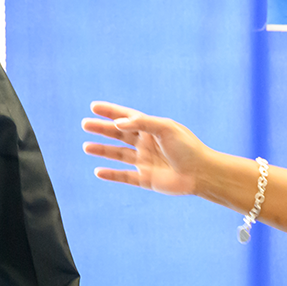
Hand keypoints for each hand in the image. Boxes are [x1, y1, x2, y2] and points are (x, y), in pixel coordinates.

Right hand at [82, 101, 213, 195]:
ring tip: (86, 146)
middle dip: (102, 129)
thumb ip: (142, 123)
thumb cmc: (187, 147)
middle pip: (119, 134)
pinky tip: (98, 171)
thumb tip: (118, 124)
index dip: (110, 112)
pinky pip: (124, 176)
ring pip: (119, 154)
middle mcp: (147, 144)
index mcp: (152, 129)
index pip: (127, 117)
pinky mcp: (146, 179)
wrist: (201, 173)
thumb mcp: (166, 128)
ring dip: (102, 150)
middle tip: (85, 124)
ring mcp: (145, 161)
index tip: (94, 106)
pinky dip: (111, 174)